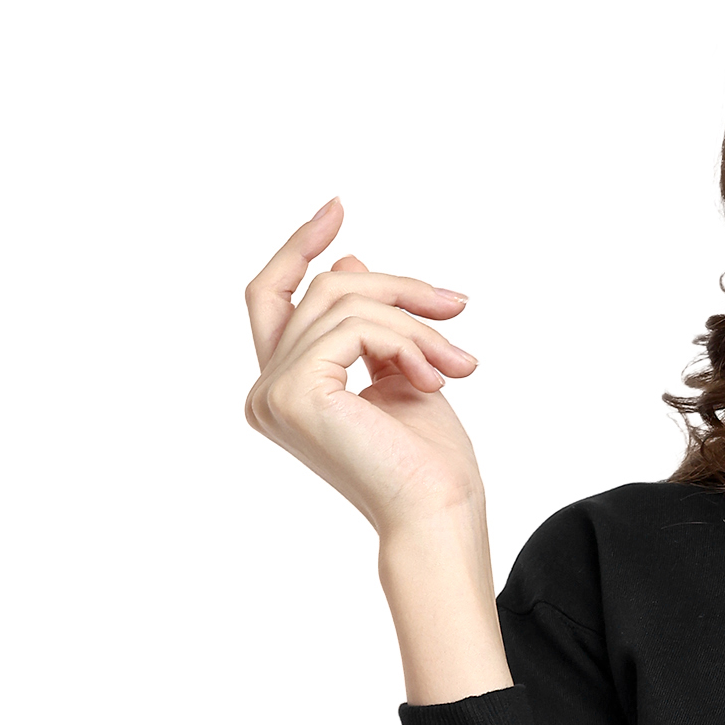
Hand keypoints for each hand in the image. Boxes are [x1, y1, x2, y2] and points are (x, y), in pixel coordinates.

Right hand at [243, 199, 485, 538]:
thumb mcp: (400, 372)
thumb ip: (368, 325)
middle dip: (396, 286)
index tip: (337, 209)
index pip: (273, 297)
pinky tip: (435, 379)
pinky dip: (405, 341)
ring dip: (415, 322)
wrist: (440, 515)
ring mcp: (273, 393)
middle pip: (320, 289)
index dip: (298, 246)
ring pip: (344, 302)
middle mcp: (266, 391)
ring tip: (458, 363)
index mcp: (286, 389)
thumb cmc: (429, 464)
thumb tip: (346, 265)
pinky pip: (353, 327)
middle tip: (457, 305)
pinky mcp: (295, 393)